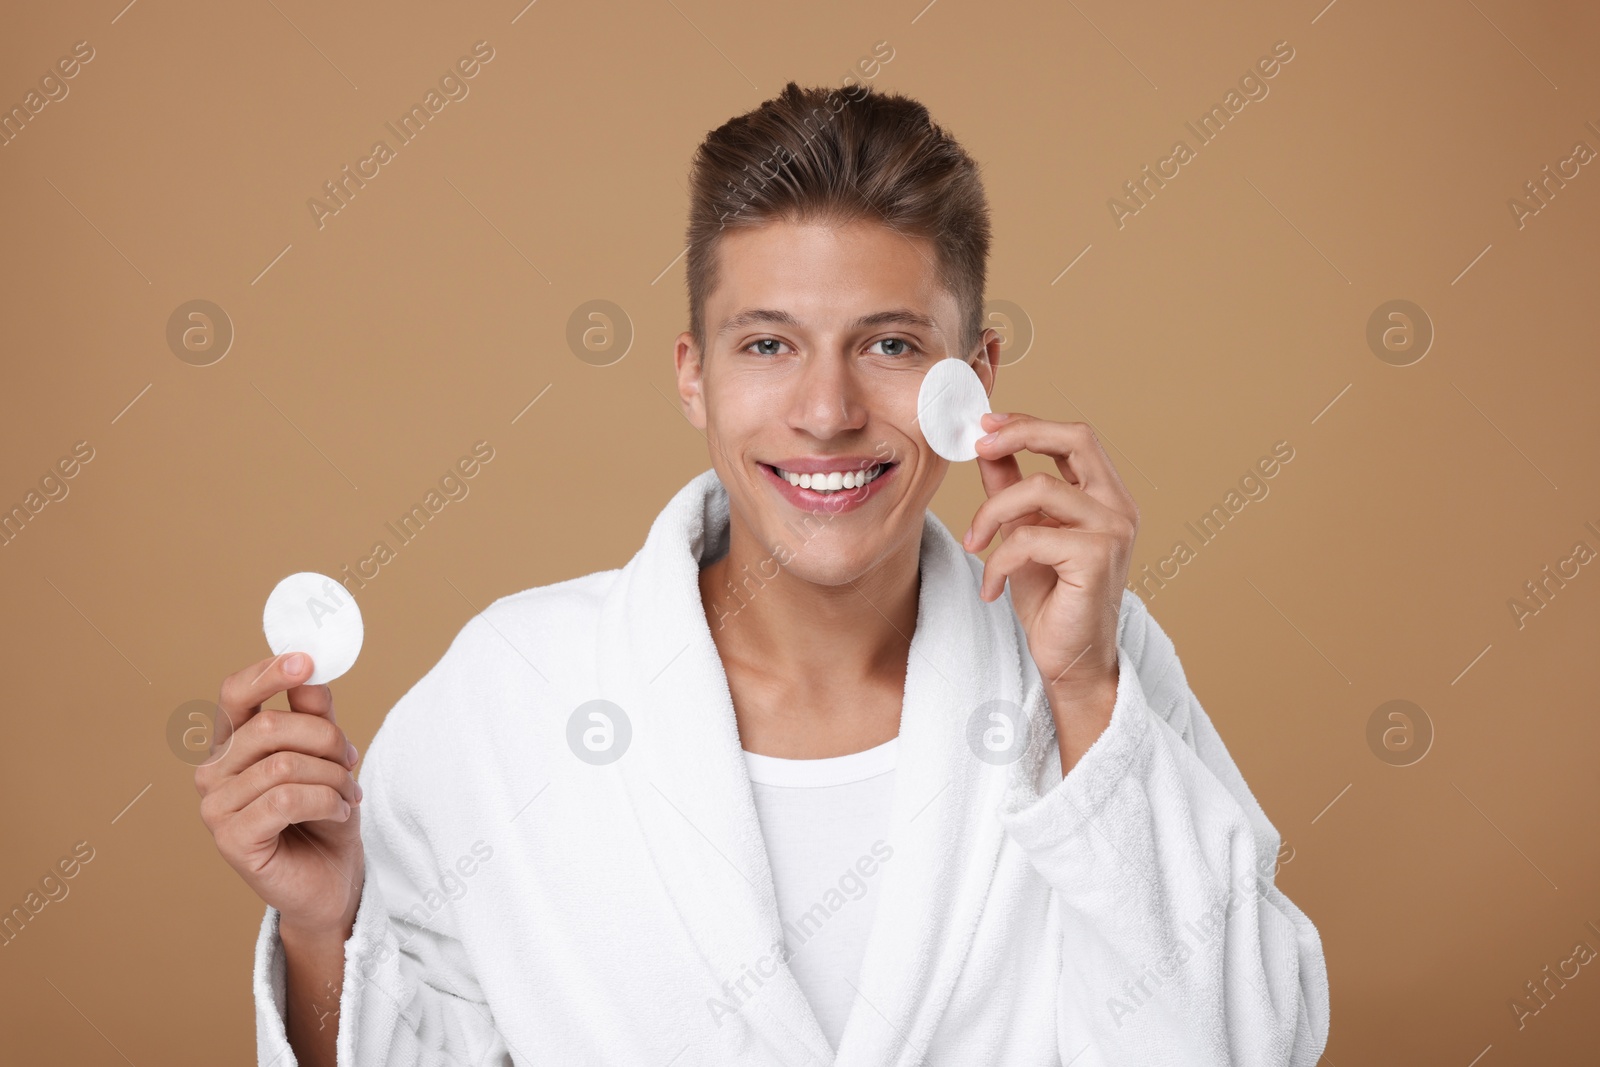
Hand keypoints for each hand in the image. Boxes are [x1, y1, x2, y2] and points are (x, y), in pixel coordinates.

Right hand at [196, 652, 364, 941]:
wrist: (332, 878)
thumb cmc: (324, 813)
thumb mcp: (328, 756)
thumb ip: (315, 714)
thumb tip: (308, 670)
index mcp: (233, 743)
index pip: (235, 693)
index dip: (268, 672)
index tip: (306, 660)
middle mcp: (213, 771)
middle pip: (271, 725)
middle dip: (327, 739)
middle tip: (350, 760)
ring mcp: (216, 807)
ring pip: (285, 764)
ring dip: (333, 777)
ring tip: (347, 794)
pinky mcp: (231, 839)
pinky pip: (286, 799)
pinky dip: (326, 801)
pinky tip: (337, 813)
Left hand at [962, 413, 1138, 763]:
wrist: (1071, 661)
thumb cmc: (1053, 602)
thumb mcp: (1025, 534)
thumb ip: (1012, 490)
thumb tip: (988, 448)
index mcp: (1106, 496)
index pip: (1075, 437)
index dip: (1030, 424)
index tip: (986, 426)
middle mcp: (1118, 507)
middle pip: (1075, 438)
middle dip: (1020, 433)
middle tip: (978, 447)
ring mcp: (1112, 531)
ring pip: (1037, 489)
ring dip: (990, 514)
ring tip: (974, 546)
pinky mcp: (1096, 558)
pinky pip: (1028, 538)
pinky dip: (997, 562)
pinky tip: (990, 588)